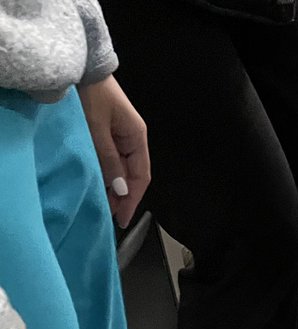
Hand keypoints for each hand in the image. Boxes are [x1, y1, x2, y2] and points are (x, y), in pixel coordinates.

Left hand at [78, 77, 149, 228]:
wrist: (81, 66)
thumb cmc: (91, 94)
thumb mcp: (98, 129)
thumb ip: (109, 160)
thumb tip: (120, 189)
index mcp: (137, 137)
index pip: (141, 176)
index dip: (133, 199)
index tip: (123, 217)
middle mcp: (133, 139)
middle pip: (133, 175)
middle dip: (124, 197)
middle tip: (112, 215)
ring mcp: (122, 136)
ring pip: (123, 169)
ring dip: (115, 187)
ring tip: (105, 203)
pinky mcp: (109, 133)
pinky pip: (113, 160)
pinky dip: (109, 174)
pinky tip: (101, 183)